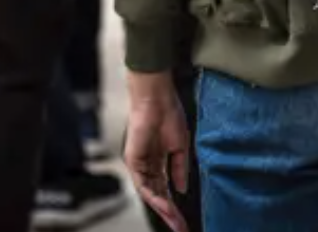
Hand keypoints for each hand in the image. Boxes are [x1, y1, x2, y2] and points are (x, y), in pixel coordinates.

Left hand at [123, 71, 190, 231]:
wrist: (157, 99)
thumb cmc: (169, 115)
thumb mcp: (180, 146)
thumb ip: (179, 169)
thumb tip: (181, 189)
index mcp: (159, 161)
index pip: (166, 189)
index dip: (175, 205)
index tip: (184, 220)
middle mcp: (148, 166)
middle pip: (158, 195)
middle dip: (170, 213)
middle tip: (181, 227)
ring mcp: (139, 164)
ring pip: (150, 194)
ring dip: (163, 208)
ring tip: (175, 220)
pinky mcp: (133, 161)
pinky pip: (143, 184)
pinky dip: (154, 196)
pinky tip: (166, 205)